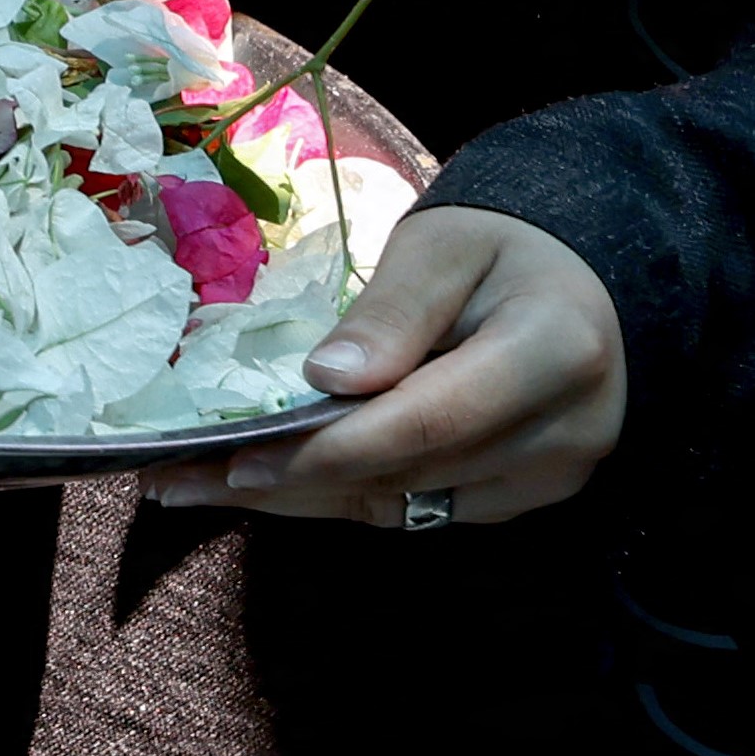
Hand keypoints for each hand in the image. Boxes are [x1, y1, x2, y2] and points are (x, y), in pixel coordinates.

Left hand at [140, 203, 622, 525]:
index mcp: (554, 352)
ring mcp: (550, 476)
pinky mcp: (524, 497)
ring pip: (403, 504)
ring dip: (298, 499)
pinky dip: (341, 496)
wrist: (579, 284)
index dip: (327, 448)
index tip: (235, 459)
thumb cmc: (503, 248)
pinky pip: (419, 509)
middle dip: (287, 479)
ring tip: (194, 485)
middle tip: (175, 477)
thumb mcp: (442, 246)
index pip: (426, 421)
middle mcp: (566, 431)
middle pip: (406, 473)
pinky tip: (266, 485)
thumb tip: (324, 378)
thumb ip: (391, 311)